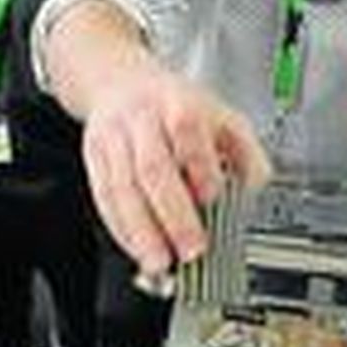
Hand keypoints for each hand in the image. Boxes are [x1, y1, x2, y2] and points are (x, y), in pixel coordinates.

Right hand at [81, 64, 270, 276]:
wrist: (118, 82)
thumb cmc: (175, 107)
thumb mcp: (222, 117)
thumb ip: (246, 154)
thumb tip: (253, 190)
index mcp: (178, 103)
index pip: (187, 130)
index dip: (199, 167)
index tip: (213, 199)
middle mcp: (141, 119)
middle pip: (152, 167)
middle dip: (172, 215)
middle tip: (191, 250)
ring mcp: (113, 138)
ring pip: (121, 188)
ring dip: (140, 232)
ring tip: (159, 263)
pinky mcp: (93, 158)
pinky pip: (103, 197)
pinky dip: (120, 229)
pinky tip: (136, 249)